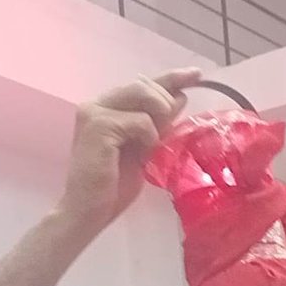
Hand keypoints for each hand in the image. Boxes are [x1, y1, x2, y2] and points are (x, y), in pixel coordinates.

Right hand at [58, 68, 202, 230]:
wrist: (89, 211)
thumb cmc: (113, 187)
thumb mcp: (144, 148)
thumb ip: (157, 122)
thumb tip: (180, 96)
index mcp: (106, 107)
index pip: (142, 83)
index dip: (171, 77)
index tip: (196, 74)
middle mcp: (97, 104)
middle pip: (144, 83)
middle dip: (165, 102)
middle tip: (168, 130)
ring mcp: (94, 112)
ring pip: (143, 93)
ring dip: (158, 116)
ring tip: (153, 143)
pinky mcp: (98, 125)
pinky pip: (140, 120)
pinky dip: (149, 137)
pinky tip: (142, 155)